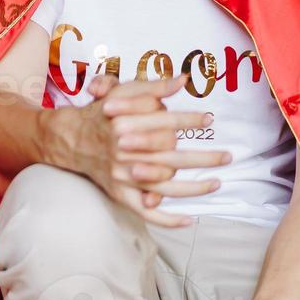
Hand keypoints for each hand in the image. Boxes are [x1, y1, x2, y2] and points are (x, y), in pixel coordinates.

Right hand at [76, 73, 231, 227]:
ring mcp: (121, 176)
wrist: (71, 138)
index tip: (210, 119)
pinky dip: (167, 219)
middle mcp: (122, 151)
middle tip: (227, 156)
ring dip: (193, 188)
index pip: (163, 123)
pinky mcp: (119, 194)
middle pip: (169, 156)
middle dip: (201, 158)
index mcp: (124, 123)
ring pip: (163, 187)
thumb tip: (183, 80)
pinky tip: (190, 220)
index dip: (189, 120)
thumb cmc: (104, 112)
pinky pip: (146, 212)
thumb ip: (154, 87)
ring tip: (217, 182)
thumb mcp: (124, 92)